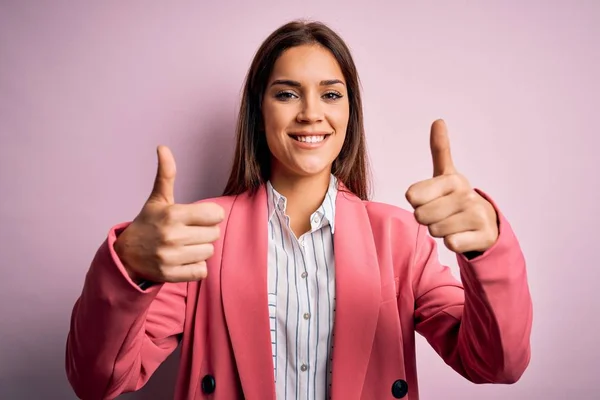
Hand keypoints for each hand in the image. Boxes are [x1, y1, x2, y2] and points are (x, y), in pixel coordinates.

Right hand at [114, 146, 224, 282]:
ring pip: (209, 252)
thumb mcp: (158, 199)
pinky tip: (183, 260)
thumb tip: (163, 147)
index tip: (198, 217)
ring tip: (184, 246)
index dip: (210, 216)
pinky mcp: (171, 274)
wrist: (126, 255)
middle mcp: (172, 235)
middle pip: (214, 234)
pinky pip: (202, 271)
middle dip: (204, 233)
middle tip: (188, 233)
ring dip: (200, 250)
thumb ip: (166, 174)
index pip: (215, 215)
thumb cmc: (148, 223)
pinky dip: (196, 267)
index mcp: (173, 214)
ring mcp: (171, 256)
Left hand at [405, 120, 497, 253]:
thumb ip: (440, 149)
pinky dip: (453, 242)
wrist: (487, 223)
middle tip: (442, 214)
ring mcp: (477, 215)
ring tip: (453, 223)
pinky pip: (451, 243)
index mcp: (452, 179)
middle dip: (428, 219)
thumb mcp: (446, 174)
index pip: (412, 195)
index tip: (432, 199)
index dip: (417, 202)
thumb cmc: (457, 199)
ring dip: (440, 231)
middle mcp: (466, 194)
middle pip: (421, 216)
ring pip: (435, 230)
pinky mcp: (483, 235)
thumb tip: (438, 120)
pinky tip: (463, 234)